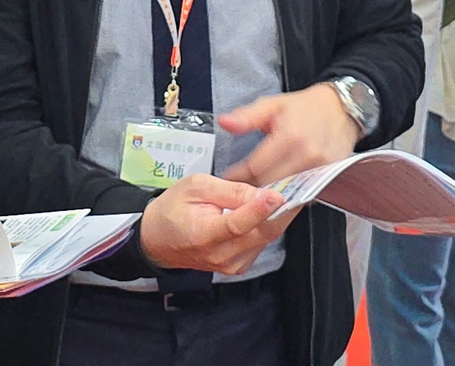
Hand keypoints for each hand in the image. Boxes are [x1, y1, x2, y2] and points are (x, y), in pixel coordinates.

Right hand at [138, 173, 298, 275]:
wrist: (157, 239)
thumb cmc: (173, 209)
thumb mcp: (195, 186)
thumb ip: (229, 190)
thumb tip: (260, 193)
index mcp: (204, 234)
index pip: (237, 224)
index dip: (259, 209)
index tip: (277, 195)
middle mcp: (220, 255)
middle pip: (260, 233)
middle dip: (281, 210)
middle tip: (297, 188)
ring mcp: (231, 264)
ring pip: (265, 239)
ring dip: (278, 218)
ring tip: (285, 196)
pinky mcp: (238, 267)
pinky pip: (261, 244)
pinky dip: (268, 227)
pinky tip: (269, 212)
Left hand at [219, 84, 359, 186]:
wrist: (341, 110)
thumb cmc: (304, 107)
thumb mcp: (272, 105)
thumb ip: (247, 117)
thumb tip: (224, 122)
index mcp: (290, 136)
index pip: (256, 167)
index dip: (237, 174)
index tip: (226, 177)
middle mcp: (307, 155)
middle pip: (269, 183)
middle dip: (251, 186)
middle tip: (237, 185)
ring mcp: (320, 169)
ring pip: (285, 190)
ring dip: (268, 192)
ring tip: (254, 189)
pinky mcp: (329, 177)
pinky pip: (302, 191)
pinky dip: (287, 192)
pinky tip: (276, 190)